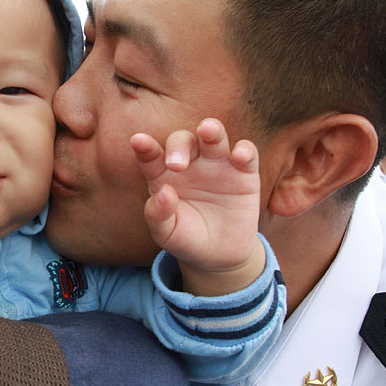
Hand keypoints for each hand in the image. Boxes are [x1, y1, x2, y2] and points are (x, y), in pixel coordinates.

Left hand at [131, 118, 264, 295]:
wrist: (220, 256)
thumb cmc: (186, 239)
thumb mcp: (166, 234)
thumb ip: (157, 215)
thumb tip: (164, 193)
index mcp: (163, 175)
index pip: (151, 156)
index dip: (145, 147)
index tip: (138, 141)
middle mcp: (189, 163)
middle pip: (182, 140)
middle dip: (178, 146)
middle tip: (176, 166)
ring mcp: (216, 165)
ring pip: (213, 136)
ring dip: (211, 129)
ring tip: (207, 130)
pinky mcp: (243, 173)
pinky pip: (246, 153)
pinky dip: (244, 150)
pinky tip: (239, 155)